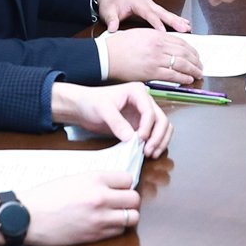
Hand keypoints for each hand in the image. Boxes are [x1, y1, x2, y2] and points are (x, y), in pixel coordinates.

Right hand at [3, 170, 143, 245]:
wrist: (29, 217)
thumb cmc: (46, 195)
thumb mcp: (73, 178)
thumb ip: (96, 180)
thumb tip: (114, 185)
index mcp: (95, 179)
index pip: (128, 179)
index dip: (123, 184)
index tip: (118, 187)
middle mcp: (101, 198)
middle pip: (135, 199)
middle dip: (129, 200)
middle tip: (120, 202)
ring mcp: (100, 219)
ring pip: (132, 218)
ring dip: (126, 215)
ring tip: (115, 214)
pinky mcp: (95, 236)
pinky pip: (119, 232)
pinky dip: (116, 228)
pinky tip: (104, 224)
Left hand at [50, 81, 172, 155]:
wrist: (82, 107)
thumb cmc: (91, 102)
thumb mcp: (103, 110)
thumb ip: (117, 123)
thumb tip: (131, 138)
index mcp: (137, 92)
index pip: (150, 111)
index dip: (148, 127)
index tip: (141, 139)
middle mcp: (145, 101)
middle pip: (162, 119)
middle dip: (158, 136)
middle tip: (149, 151)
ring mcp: (144, 114)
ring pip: (162, 127)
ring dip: (160, 141)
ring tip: (151, 154)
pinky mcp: (140, 124)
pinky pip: (154, 134)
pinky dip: (155, 143)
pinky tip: (147, 152)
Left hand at [97, 0, 188, 33]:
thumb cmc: (111, 3)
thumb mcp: (108, 11)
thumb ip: (111, 19)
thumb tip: (112, 28)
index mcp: (137, 3)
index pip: (148, 13)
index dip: (156, 22)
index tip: (163, 31)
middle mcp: (147, 3)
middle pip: (162, 12)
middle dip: (174, 20)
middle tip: (184, 28)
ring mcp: (151, 5)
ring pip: (166, 13)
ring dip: (178, 20)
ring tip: (188, 27)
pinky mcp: (153, 9)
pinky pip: (165, 15)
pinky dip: (176, 19)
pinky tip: (185, 24)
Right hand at [103, 28, 201, 85]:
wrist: (107, 56)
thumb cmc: (119, 45)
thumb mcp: (140, 34)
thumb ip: (156, 38)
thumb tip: (168, 45)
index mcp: (156, 35)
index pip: (181, 42)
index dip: (192, 50)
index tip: (196, 55)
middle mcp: (159, 46)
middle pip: (185, 53)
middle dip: (196, 60)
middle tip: (201, 65)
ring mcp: (157, 59)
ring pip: (182, 64)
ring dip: (193, 70)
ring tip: (198, 73)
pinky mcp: (152, 72)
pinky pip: (173, 75)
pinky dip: (184, 78)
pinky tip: (189, 79)